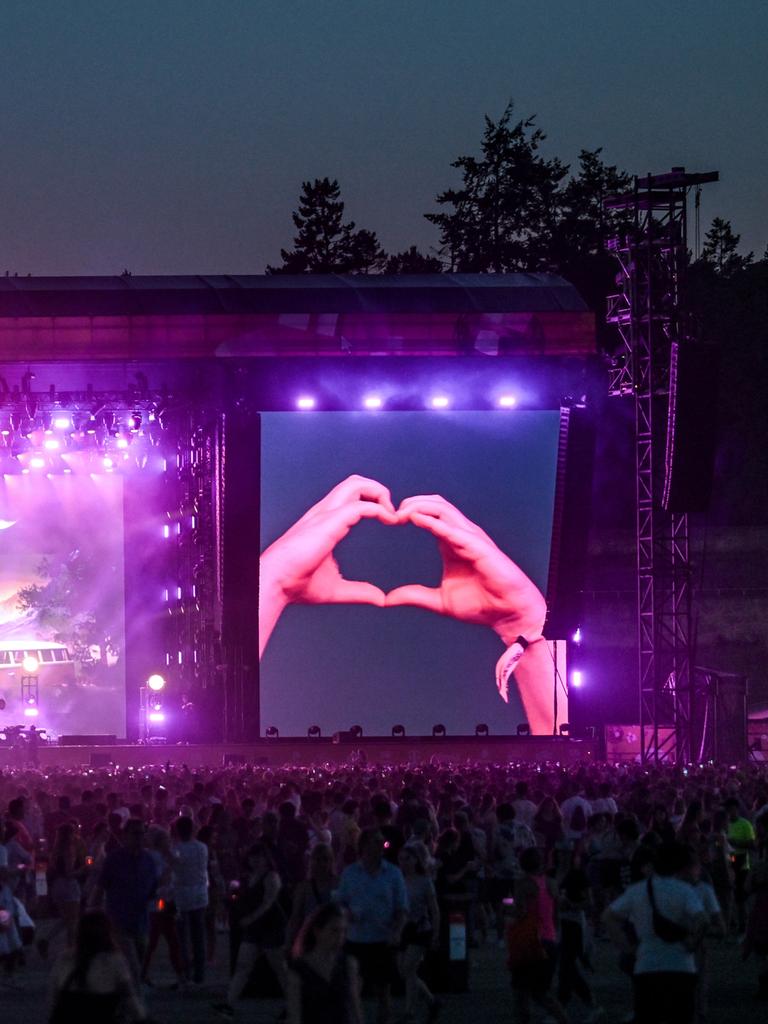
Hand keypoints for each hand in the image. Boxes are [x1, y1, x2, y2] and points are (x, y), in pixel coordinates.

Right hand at [259, 475, 396, 654]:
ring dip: (380, 493)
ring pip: (356, 483)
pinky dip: (380, 509)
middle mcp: (325, 512)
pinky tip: (390, 521)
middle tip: (393, 513)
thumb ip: (359, 591)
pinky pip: (360, 505)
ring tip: (392, 514)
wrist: (275, 583)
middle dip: (379, 490)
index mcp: (325, 522)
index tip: (391, 521)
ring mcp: (326, 514)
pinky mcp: (329, 521)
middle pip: (355, 482)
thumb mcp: (336, 589)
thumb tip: (380, 599)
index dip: (374, 502)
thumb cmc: (296, 584)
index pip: (352, 496)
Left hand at [386, 494, 546, 643]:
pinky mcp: (480, 547)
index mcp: (450, 542)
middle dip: (412, 502)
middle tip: (391, 511)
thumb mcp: (439, 601)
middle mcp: (461, 535)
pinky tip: (419, 520)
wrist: (508, 614)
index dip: (408, 512)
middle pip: (435, 504)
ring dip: (421, 507)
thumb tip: (387, 599)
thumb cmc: (481, 605)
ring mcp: (472, 538)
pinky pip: (455, 529)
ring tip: (401, 512)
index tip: (388, 519)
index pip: (429, 514)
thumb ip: (415, 596)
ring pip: (444, 509)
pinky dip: (435, 522)